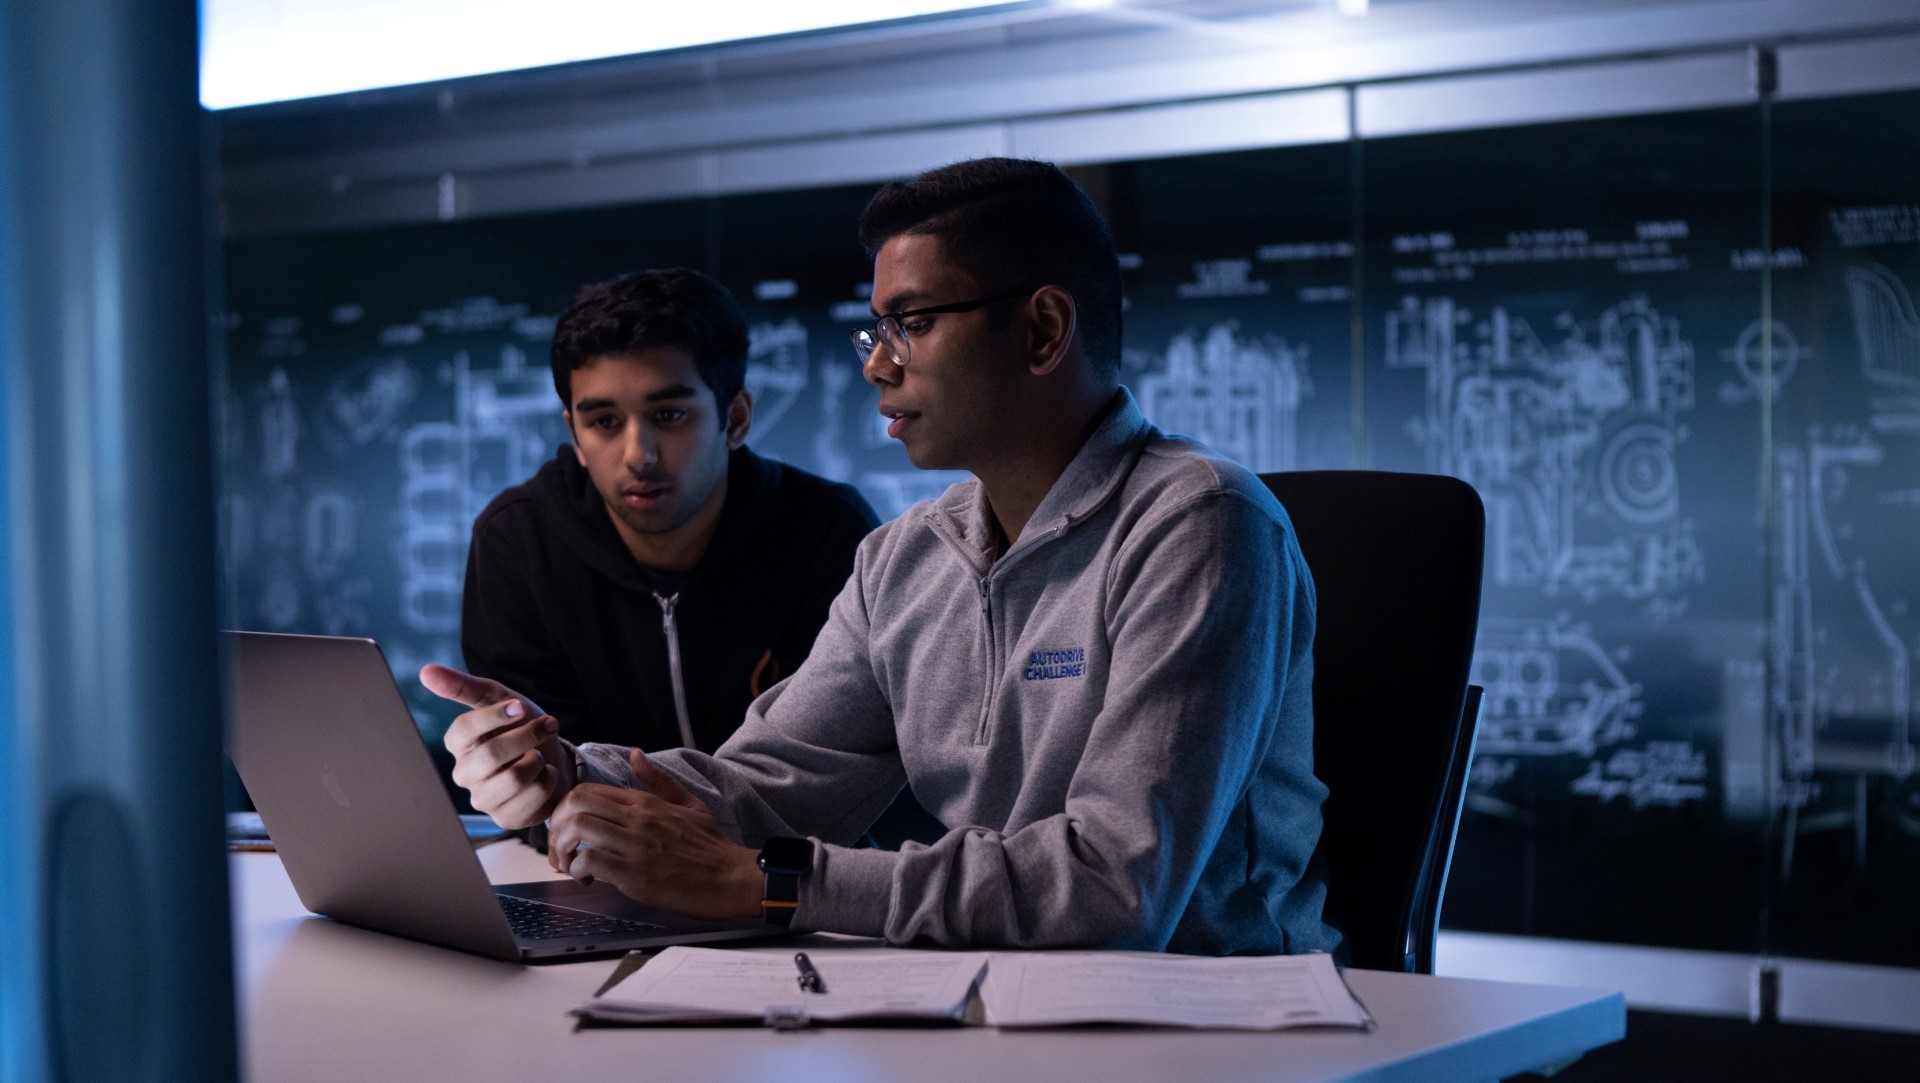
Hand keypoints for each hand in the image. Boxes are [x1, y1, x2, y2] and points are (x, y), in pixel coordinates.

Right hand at [421, 663, 572, 829]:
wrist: (554, 757)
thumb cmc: (521, 726)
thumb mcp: (500, 698)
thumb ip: (464, 686)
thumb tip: (426, 671)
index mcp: (459, 743)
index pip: (463, 729)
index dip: (494, 716)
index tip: (518, 706)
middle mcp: (464, 772)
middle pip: (491, 754)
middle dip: (527, 736)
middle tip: (548, 724)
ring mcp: (483, 798)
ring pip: (513, 779)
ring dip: (538, 760)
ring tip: (540, 754)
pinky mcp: (505, 817)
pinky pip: (531, 798)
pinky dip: (547, 781)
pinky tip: (544, 774)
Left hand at [546, 749, 761, 920]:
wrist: (732, 877)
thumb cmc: (712, 846)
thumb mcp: (689, 803)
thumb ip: (659, 780)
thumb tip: (636, 754)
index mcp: (646, 803)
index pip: (588, 790)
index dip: (566, 810)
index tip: (567, 829)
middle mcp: (638, 818)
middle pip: (575, 805)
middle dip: (557, 827)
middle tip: (561, 847)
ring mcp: (636, 845)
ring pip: (578, 830)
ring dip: (564, 849)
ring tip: (571, 865)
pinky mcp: (636, 874)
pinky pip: (591, 862)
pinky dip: (580, 870)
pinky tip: (588, 879)